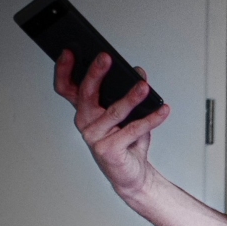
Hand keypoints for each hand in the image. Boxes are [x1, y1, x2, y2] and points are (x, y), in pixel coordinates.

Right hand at [53, 51, 169, 202]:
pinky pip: (132, 130)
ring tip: (144, 86)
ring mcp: (94, 137)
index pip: (67, 87)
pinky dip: (150, 119)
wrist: (133, 174)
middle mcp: (86, 123)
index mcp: (85, 111)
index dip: (64, 70)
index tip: (69, 51)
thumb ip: (129, 92)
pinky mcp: (108, 150)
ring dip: (131, 97)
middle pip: (85, 94)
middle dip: (96, 73)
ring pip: (114, 111)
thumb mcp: (127, 113)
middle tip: (106, 58)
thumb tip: (139, 73)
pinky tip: (162, 111)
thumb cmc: (126, 142)